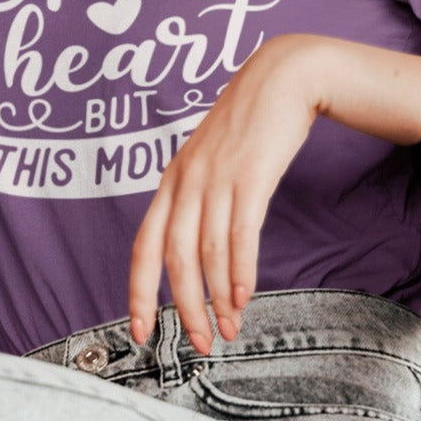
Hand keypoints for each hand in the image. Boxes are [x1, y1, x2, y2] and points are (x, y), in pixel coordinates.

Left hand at [128, 35, 320, 354]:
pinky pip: (240, 234)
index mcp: (172, 180)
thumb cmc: (249, 122)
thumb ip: (199, 196)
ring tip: (227, 329)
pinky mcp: (250, 175)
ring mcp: (217, 177)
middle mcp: (186, 181)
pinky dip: (241, 272)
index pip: (143, 245)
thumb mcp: (211, 158)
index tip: (140, 330)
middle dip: (184, 308)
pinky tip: (244, 297)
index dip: (138, 291)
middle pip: (174, 258)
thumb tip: (198, 249)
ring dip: (217, 298)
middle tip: (198, 343)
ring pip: (208, 252)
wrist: (282, 77)